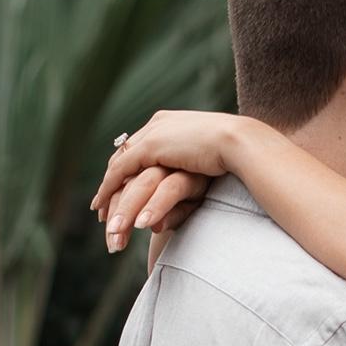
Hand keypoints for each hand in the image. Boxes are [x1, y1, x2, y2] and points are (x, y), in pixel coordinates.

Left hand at [91, 110, 255, 246]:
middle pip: (125, 158)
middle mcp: (158, 125)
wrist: (243, 142)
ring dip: (109, 197)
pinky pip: (122, 171)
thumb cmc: (241, 155)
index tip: (121, 195)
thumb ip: (194, 166)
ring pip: (120, 168)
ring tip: (104, 221)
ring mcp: (153, 133)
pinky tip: (104, 210)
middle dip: (112, 187)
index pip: (141, 150)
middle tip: (102, 210)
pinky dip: (109, 191)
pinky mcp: (152, 145)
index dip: (129, 174)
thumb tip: (193, 176)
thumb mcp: (211, 160)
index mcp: (172, 124)